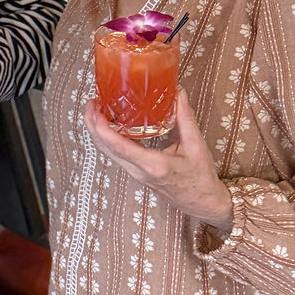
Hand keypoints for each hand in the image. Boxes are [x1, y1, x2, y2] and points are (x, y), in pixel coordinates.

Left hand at [83, 88, 233, 231]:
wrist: (202, 202)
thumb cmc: (200, 177)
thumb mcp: (196, 145)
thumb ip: (185, 117)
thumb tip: (177, 92)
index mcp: (153, 165)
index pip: (120, 147)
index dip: (103, 129)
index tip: (95, 111)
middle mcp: (138, 171)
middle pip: (106, 149)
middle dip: (93, 125)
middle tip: (92, 102)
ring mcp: (134, 173)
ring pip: (108, 152)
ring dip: (98, 131)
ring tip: (97, 108)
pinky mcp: (135, 172)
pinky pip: (116, 154)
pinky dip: (108, 138)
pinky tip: (111, 123)